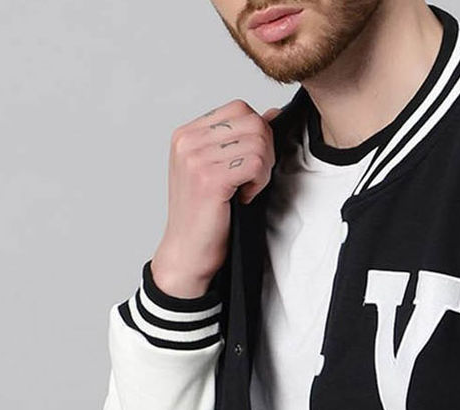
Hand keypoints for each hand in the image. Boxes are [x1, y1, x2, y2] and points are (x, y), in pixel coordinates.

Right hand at [151, 99, 281, 297]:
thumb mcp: (219, 169)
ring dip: (262, 170)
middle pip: (253, 121)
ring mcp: (196, 158)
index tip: (248, 164)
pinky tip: (244, 198)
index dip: (257, 135)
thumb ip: (239, 140)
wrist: (188, 252)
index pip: (240, 108)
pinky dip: (258, 183)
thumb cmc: (205, 216)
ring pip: (258, 142)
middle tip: (253, 179)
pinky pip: (256, 163)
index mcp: (188, 133)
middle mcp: (188, 140)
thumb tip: (271, 114)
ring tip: (246, 190)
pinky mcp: (210, 178)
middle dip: (265, 151)